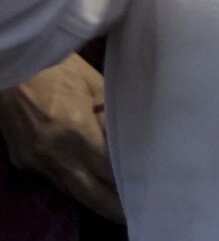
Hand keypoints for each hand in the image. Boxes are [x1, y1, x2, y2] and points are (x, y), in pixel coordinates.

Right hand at [0, 55, 122, 221]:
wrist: (13, 67)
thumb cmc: (58, 69)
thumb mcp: (94, 87)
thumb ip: (110, 115)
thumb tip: (127, 138)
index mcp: (74, 134)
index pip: (106, 171)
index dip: (124, 185)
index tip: (144, 192)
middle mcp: (52, 155)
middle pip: (86, 192)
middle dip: (109, 206)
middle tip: (129, 214)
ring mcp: (33, 160)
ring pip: (67, 188)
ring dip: (90, 195)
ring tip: (114, 200)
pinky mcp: (21, 159)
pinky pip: (51, 177)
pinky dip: (71, 181)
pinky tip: (86, 180)